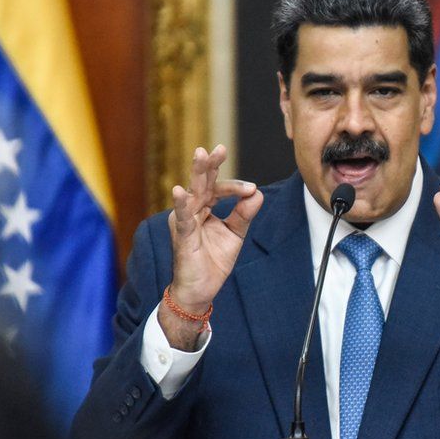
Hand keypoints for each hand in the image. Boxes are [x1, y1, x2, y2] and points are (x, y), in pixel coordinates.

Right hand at [161, 145, 262, 348]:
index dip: (235, 187)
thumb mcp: (235, 234)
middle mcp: (192, 210)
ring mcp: (185, 221)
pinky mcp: (182, 236)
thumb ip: (244, 214)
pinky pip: (183, 218)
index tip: (251, 189)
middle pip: (202, 182)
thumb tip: (258, 193)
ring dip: (198, 174)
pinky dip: (181, 205)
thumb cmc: (213, 260)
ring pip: (193, 193)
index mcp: (204, 207)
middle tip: (218, 148)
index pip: (218, 188)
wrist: (201, 290)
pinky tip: (180, 192)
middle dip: (210, 164)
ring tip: (201, 155)